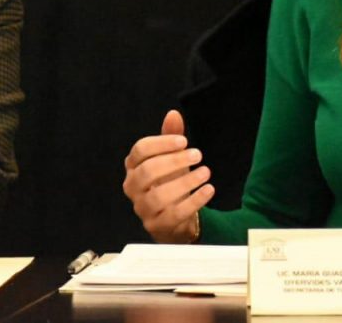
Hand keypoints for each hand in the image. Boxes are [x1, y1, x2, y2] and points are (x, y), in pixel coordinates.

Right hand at [123, 110, 214, 242]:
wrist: (172, 220)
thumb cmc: (168, 183)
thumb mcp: (170, 158)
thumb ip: (171, 137)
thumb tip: (173, 114)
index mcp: (133, 167)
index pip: (140, 150)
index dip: (162, 143)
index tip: (184, 140)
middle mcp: (133, 187)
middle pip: (148, 172)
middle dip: (174, 161)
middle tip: (197, 154)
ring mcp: (143, 209)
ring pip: (159, 196)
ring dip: (185, 182)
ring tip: (205, 172)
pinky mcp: (157, 226)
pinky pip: (175, 214)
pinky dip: (194, 201)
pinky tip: (208, 189)